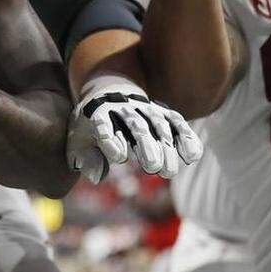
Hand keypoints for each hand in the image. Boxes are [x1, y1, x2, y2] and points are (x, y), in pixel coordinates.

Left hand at [66, 75, 201, 181]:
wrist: (107, 95)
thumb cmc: (90, 128)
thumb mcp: (78, 141)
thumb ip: (85, 158)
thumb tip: (96, 176)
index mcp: (97, 114)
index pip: (104, 127)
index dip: (111, 141)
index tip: (119, 156)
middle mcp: (122, 110)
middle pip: (136, 125)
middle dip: (146, 145)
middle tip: (153, 167)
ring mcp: (144, 110)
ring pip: (157, 125)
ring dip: (166, 146)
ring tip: (169, 172)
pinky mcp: (161, 112)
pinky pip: (176, 122)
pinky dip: (185, 136)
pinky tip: (192, 156)